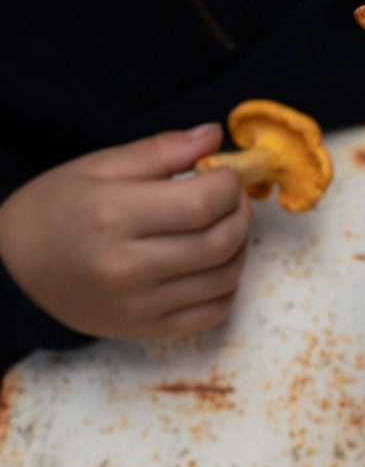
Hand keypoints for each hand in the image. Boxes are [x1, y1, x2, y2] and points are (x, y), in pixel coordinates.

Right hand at [0, 127, 250, 340]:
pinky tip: (213, 264)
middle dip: (240, 213)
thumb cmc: (56, 210)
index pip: (202, 203)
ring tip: (224, 226)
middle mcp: (126, 266)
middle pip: (220, 241)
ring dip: (240, 248)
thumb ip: (161, 150)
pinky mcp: (146, 330)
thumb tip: (214, 136)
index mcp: (111, 216)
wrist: (14, 269)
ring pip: (225, 278)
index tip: (224, 175)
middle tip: (232, 198)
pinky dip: (227, 286)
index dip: (228, 185)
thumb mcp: (98, 168)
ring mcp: (138, 304)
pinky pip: (213, 312)